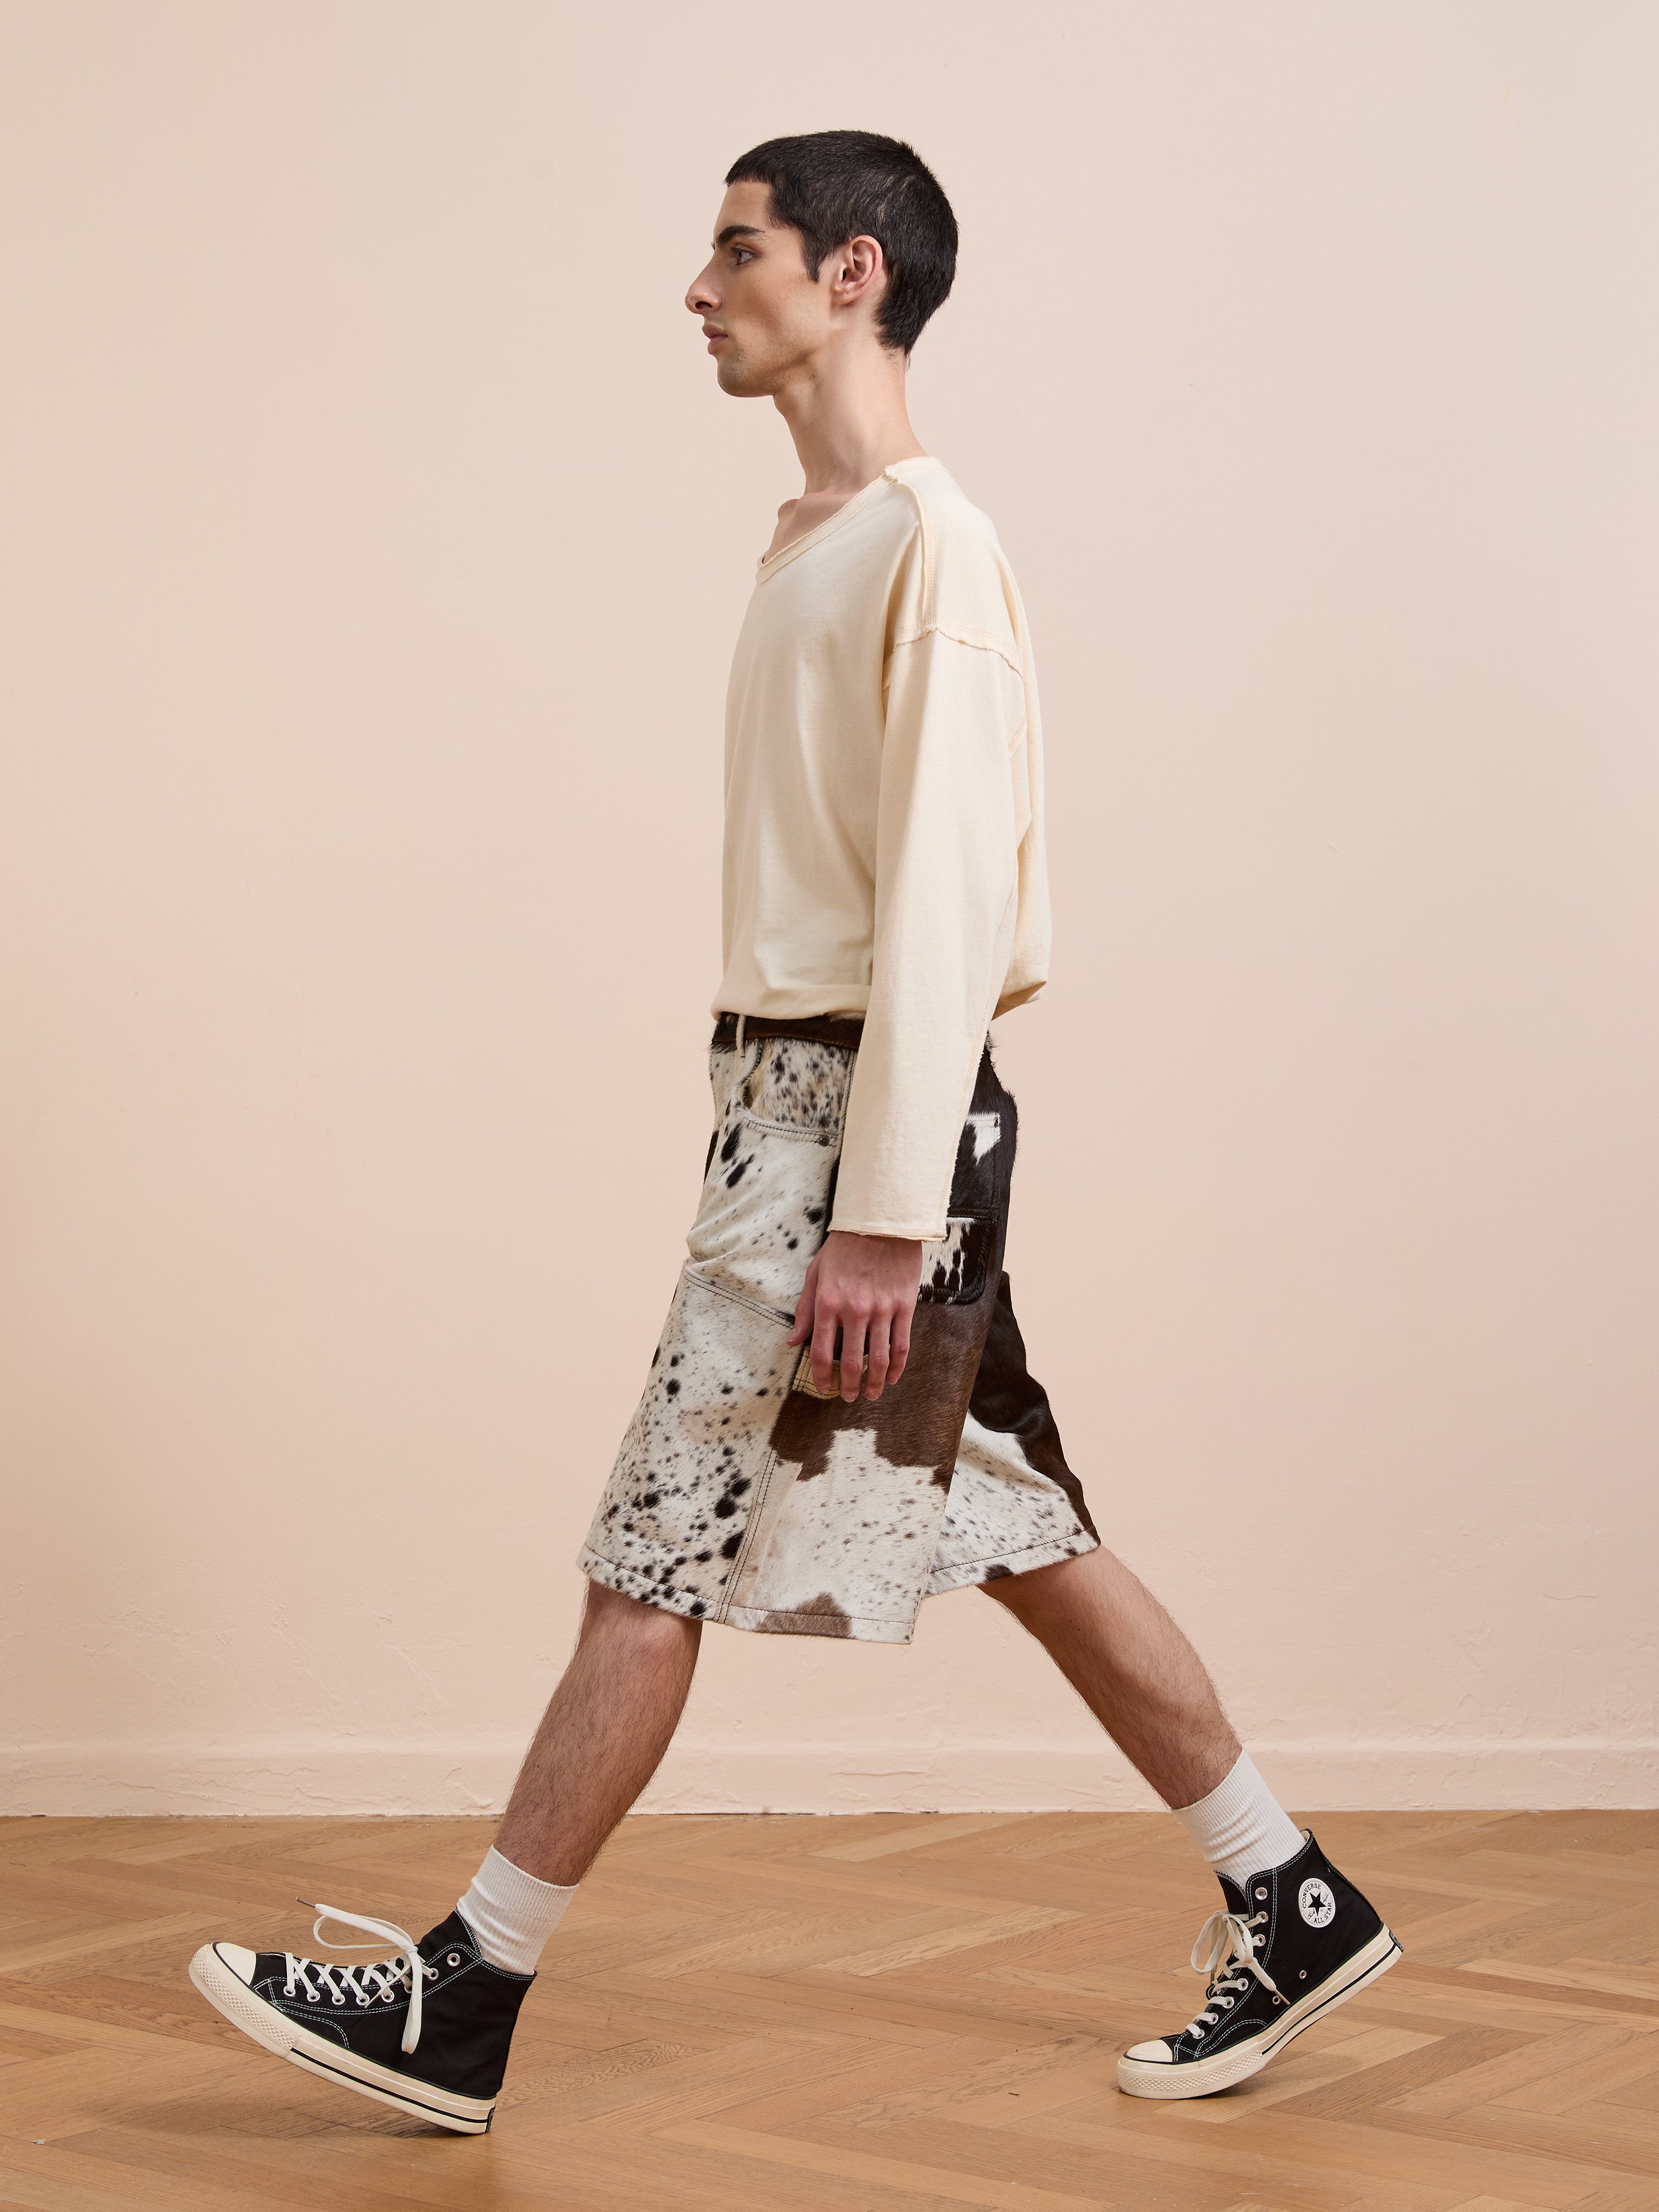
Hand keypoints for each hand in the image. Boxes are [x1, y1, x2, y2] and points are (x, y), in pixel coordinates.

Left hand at [787, 1230, 921, 1401]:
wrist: (881, 1222)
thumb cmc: (844, 1246)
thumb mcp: (816, 1273)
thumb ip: (805, 1308)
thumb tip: (793, 1339)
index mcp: (828, 1303)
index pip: (822, 1353)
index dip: (821, 1377)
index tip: (823, 1389)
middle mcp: (854, 1310)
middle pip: (852, 1363)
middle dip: (850, 1387)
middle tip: (849, 1398)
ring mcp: (882, 1309)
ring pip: (879, 1359)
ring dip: (875, 1383)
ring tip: (871, 1394)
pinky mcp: (904, 1305)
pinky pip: (901, 1344)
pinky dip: (897, 1366)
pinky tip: (891, 1377)